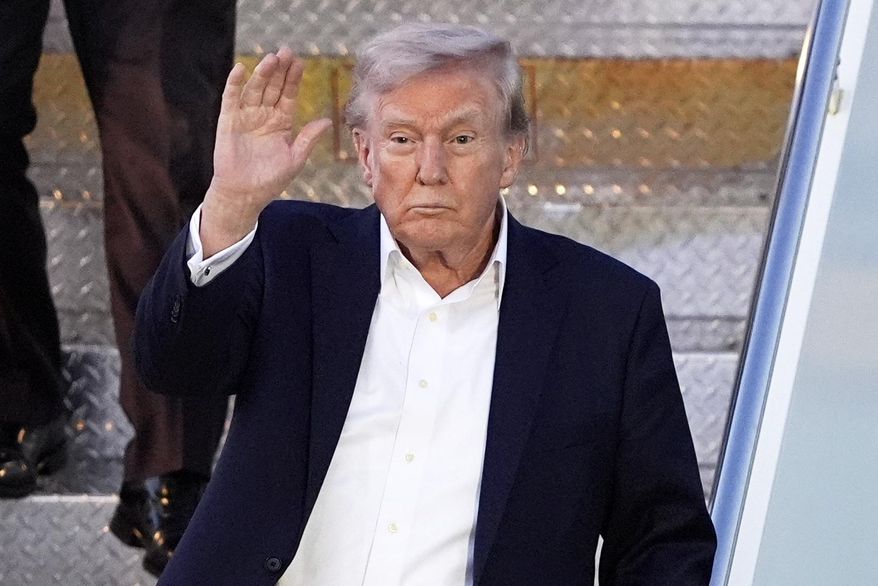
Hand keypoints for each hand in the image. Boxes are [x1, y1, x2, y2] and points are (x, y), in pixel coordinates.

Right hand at [201, 48, 331, 254]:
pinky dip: (235, 84)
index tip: (300, 62)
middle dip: (279, 70)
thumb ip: (309, 138)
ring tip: (271, 59)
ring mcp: (245, 116)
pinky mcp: (228, 121)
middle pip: (272, 87)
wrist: (244, 195)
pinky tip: (241, 69)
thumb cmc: (270, 180)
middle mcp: (263, 116)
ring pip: (255, 89)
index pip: (288, 95)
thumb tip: (328, 120)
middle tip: (287, 51)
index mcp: (281, 122)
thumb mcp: (295, 159)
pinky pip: (231, 99)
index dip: (293, 79)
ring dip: (262, 73)